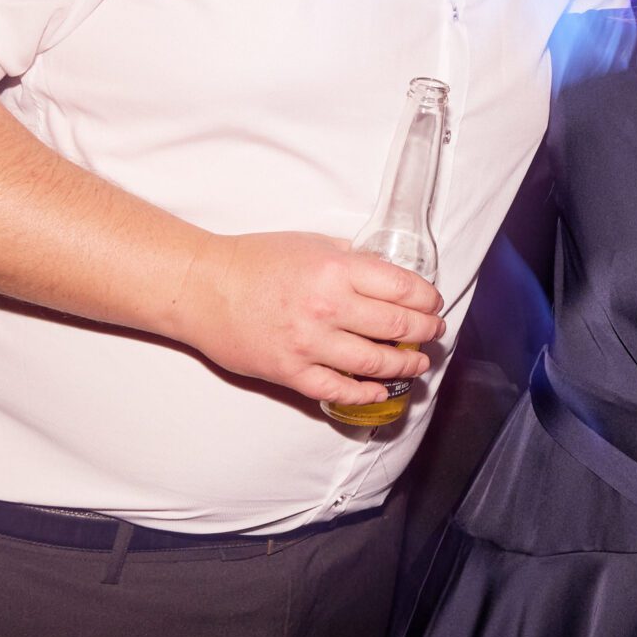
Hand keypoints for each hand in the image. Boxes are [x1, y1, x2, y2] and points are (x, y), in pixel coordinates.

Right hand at [172, 231, 445, 405]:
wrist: (201, 287)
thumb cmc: (255, 261)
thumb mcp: (313, 243)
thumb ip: (351, 259)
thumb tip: (386, 273)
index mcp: (338, 270)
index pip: (403, 288)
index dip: (427, 299)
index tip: (433, 303)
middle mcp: (329, 307)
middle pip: (397, 326)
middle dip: (425, 331)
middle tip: (435, 333)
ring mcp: (309, 343)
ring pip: (375, 362)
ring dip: (405, 365)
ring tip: (419, 363)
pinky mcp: (290, 371)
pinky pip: (338, 389)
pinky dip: (366, 393)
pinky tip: (381, 390)